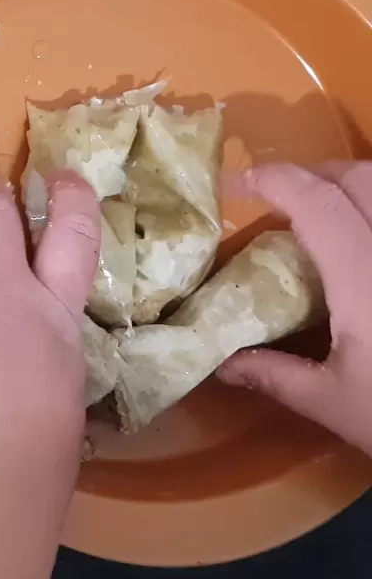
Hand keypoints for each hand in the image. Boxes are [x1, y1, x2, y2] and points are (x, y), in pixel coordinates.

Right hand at [217, 163, 371, 454]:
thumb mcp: (335, 403)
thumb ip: (276, 374)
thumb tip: (221, 362)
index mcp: (363, 276)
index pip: (317, 201)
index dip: (275, 179)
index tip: (239, 182)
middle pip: (361, 178)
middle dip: (316, 175)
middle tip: (284, 201)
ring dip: (358, 188)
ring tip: (332, 216)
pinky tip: (368, 245)